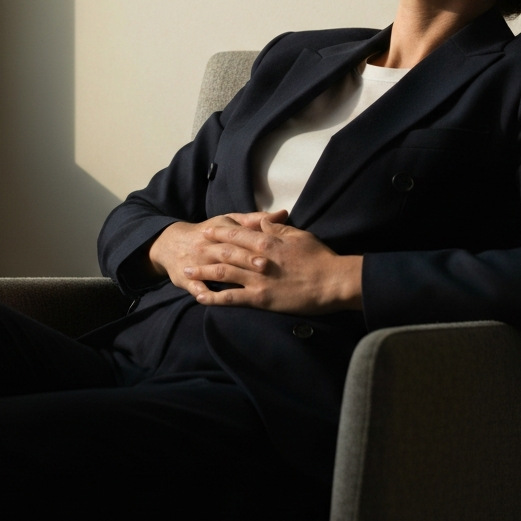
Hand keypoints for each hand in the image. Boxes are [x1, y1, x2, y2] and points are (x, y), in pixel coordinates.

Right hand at [148, 211, 288, 294]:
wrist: (172, 242)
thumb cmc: (208, 232)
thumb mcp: (228, 221)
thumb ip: (255, 221)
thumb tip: (283, 214)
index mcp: (220, 231)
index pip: (237, 236)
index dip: (253, 242)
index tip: (270, 250)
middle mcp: (208, 247)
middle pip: (227, 253)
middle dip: (244, 259)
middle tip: (264, 266)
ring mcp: (197, 263)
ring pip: (212, 270)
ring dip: (226, 277)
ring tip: (241, 285)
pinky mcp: (186, 279)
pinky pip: (194, 286)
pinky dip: (201, 293)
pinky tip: (208, 299)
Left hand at [181, 215, 362, 314]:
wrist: (333, 282)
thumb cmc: (320, 257)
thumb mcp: (299, 235)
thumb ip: (278, 228)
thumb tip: (263, 221)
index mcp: (268, 241)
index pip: (238, 234)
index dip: (220, 232)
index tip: (207, 230)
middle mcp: (258, 259)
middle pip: (226, 252)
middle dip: (206, 250)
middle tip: (191, 248)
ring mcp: (257, 280)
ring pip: (223, 273)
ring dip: (203, 272)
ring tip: (187, 272)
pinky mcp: (261, 299)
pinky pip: (232, 298)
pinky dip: (215, 297)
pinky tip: (201, 298)